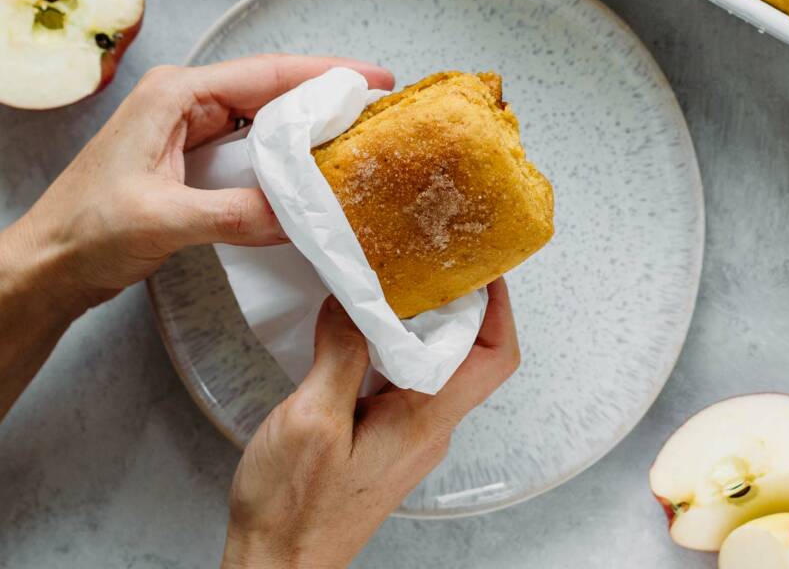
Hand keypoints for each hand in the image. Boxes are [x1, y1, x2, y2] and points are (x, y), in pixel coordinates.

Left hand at [7, 54, 392, 310]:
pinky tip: (317, 171)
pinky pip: (255, 150)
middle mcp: (186, 102)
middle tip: (381, 109)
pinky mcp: (195, 160)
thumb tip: (302, 218)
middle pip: (275, 89)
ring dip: (312, 127)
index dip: (328, 74)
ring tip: (362, 136)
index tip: (376, 79)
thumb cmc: (84, 232)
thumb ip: (234, 214)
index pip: (268, 74)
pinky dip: (290, 158)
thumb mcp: (163, 219)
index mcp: (177, 94)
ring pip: (268, 119)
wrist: (47, 267)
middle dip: (329, 96)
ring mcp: (190, 130)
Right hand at [222, 280, 520, 568]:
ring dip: (419, 324)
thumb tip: (352, 302)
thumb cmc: (295, 511)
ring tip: (393, 283)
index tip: (481, 264)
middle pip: (469, 353)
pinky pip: (405, 382)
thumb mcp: (312, 421)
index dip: (499, 305)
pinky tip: (362, 330)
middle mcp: (428, 427)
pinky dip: (392, 347)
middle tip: (427, 259)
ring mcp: (408, 434)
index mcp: (426, 420)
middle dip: (455, 302)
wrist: (279, 567)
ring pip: (434, 365)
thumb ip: (341, 354)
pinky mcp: (383, 439)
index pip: (495, 355)